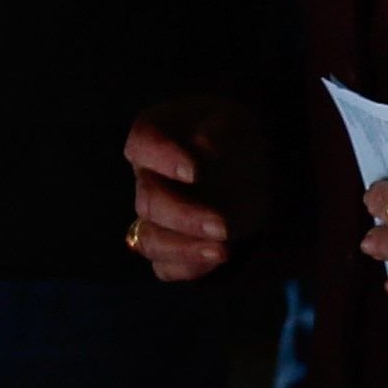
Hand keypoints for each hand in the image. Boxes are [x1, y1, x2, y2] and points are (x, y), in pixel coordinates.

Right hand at [123, 94, 269, 281]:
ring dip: (185, 249)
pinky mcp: (170, 244)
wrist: (245, 165)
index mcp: (154, 136)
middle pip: (149, 201)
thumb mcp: (234, 120)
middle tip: (222, 226)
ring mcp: (155, 215)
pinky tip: (218, 258)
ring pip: (151, 240)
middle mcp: (147, 177)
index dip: (162, 158)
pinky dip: (188, 267)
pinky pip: (165, 266)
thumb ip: (220, 130)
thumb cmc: (231, 134)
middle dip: (184, 217)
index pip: (142, 143)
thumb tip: (204, 148)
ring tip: (223, 250)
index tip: (194, 171)